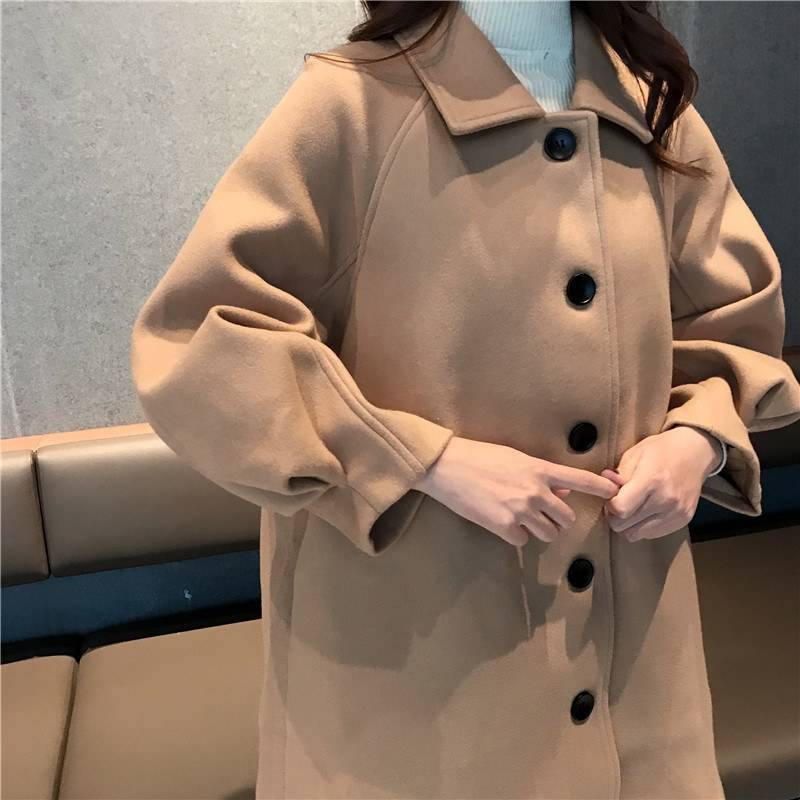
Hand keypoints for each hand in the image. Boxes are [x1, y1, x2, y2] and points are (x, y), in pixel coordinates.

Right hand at [415, 435, 619, 545]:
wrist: (447, 466)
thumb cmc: (479, 456)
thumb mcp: (515, 459)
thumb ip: (541, 476)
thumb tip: (562, 491)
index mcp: (539, 469)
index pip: (580, 479)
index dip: (600, 489)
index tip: (614, 494)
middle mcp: (535, 491)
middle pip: (566, 518)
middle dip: (558, 518)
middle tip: (543, 514)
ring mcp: (520, 510)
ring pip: (548, 533)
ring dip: (540, 529)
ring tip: (522, 518)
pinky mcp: (503, 526)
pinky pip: (523, 540)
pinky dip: (516, 535)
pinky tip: (502, 522)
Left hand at [599, 425, 720, 542]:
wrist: (694, 453)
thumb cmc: (661, 450)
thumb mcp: (635, 454)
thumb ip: (618, 474)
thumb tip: (604, 485)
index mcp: (651, 480)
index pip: (621, 509)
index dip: (610, 505)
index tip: (612, 497)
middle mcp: (665, 500)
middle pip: (625, 526)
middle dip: (616, 516)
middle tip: (619, 503)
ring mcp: (676, 512)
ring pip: (636, 534)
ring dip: (628, 524)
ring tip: (633, 507)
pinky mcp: (683, 520)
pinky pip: (652, 535)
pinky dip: (643, 527)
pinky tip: (646, 511)